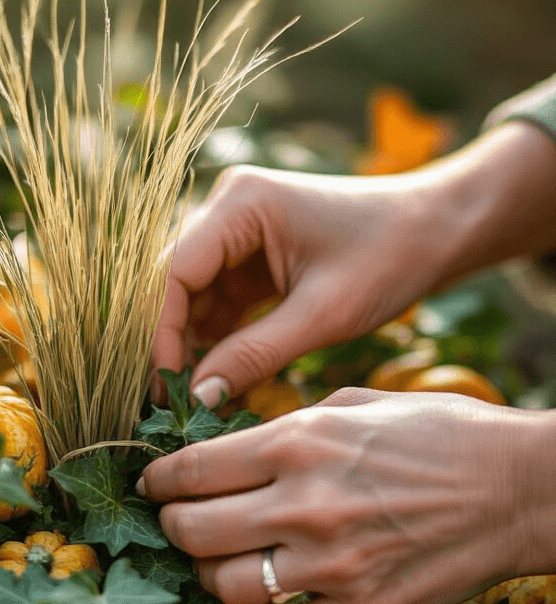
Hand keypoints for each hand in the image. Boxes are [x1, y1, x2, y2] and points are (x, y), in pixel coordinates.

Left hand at [138, 387, 555, 603]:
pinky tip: (275, 595)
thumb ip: (290, 424)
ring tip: (228, 561)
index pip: (191, 469)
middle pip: (192, 531)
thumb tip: (234, 446)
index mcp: (300, 443)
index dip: (160, 479)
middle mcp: (305, 505)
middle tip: (182, 522)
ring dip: (214, 575)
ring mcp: (331, 565)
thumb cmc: (444, 434)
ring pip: (223, 586)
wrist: (520, 490)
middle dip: (174, 527)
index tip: (156, 484)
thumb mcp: (359, 404)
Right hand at [151, 124, 555, 408]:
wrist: (440, 230)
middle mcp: (231, 206)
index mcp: (241, 202)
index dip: (164, 332)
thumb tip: (199, 398)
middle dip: (174, 341)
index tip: (168, 387)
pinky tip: (220, 377)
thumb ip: (255, 354)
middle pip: (178, 281)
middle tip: (171, 401)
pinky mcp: (257, 253)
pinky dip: (221, 336)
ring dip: (195, 343)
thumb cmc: (391, 258)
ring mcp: (242, 229)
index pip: (175, 272)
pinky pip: (222, 297)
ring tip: (194, 398)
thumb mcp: (323, 315)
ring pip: (196, 293)